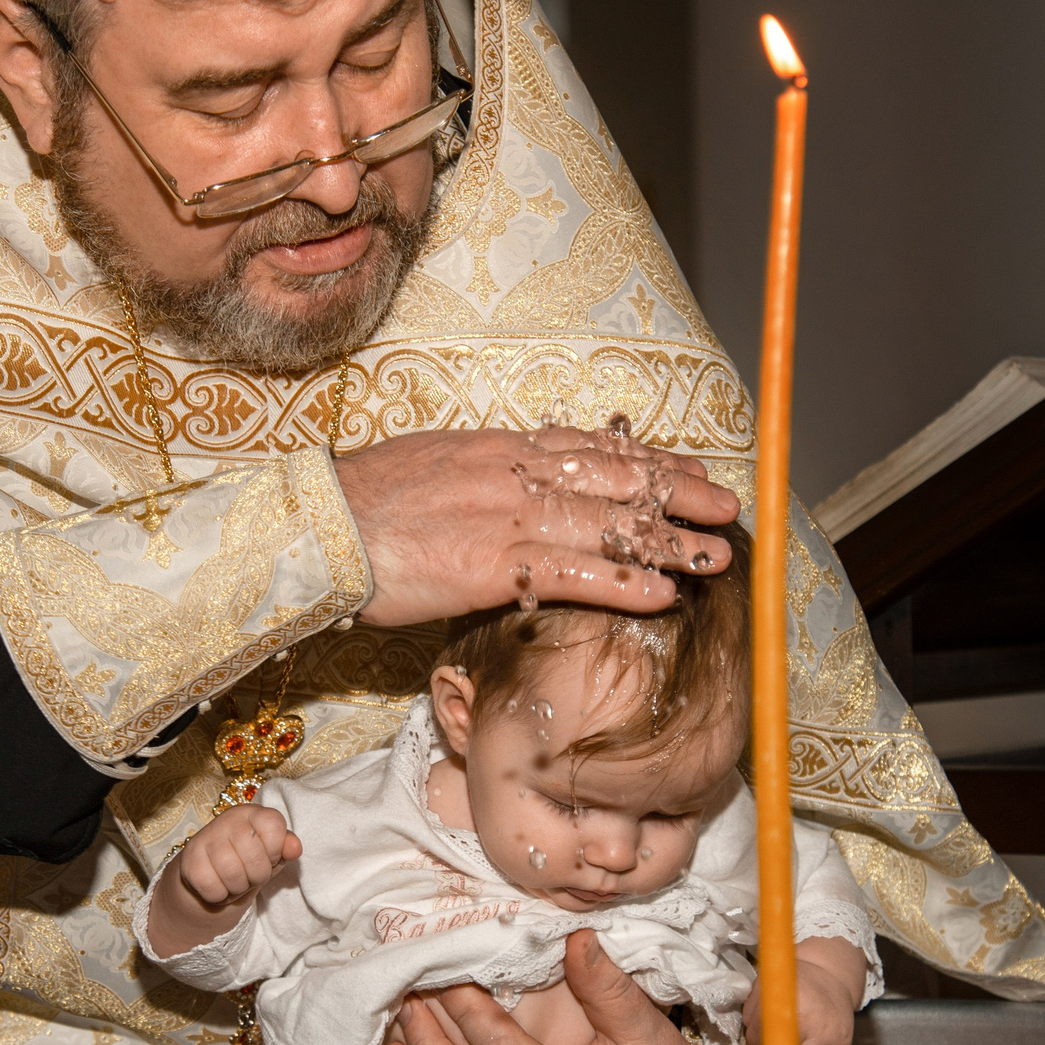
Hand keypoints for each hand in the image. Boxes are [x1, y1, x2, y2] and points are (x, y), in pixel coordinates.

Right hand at [148, 804, 300, 954]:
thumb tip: (294, 847)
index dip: (275, 851)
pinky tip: (217, 885)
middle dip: (257, 876)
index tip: (268, 856)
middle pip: (255, 858)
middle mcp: (227, 819)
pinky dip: (219, 896)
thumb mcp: (272, 854)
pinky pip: (213, 889)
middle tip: (249, 874)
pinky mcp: (189, 860)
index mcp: (252, 813)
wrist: (211, 874)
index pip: (274, 827)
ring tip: (234, 881)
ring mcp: (205, 838)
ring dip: (238, 888)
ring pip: (233, 876)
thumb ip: (286, 848)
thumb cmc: (248, 861)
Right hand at [332, 427, 740, 626]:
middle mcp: (512, 474)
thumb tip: (515, 487)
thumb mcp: (433, 470)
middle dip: (676, 495)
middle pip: (613, 480)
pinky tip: (661, 595)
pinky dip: (620, 584)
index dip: (648, 461)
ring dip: (667, 543)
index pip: (590, 449)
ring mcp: (505, 517)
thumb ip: (483, 478)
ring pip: (605, 527)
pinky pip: (570, 574)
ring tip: (714, 558)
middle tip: (727, 509)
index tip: (688, 470)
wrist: (317, 526)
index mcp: (498, 450)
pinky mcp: (490, 564)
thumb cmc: (363, 507)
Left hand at [745, 936, 869, 1044]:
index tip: (757, 1039)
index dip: (754, 1040)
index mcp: (786, 1002)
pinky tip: (815, 1040)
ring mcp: (828, 1034)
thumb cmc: (797, 983)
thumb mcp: (768, 984)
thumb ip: (753, 1008)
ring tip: (800, 1036)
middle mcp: (810, 1020)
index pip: (758, 1037)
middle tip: (779, 1038)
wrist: (832, 976)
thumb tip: (751, 1035)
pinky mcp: (842, 1044)